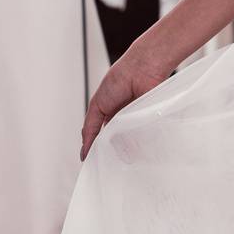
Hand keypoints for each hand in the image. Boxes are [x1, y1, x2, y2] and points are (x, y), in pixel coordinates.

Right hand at [80, 43, 173, 159]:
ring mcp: (135, 119)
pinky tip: (133, 151)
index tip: (91, 162)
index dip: (95, 148)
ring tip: (117, 160)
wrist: (142, 70)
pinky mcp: (148, 120)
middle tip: (106, 163)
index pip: (99, 136)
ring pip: (128, 142)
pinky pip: (142, 137)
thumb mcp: (97, 105)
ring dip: (124, 150)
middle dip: (110, 152)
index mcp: (107, 112)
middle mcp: (122, 117)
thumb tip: (85, 149)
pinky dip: (137, 144)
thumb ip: (90, 128)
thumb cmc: (119, 79)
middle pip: (115, 141)